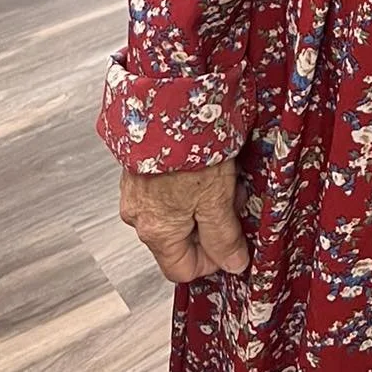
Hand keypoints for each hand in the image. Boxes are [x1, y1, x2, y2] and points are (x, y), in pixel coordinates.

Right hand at [119, 159, 248, 282]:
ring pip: (176, 211)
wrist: (168, 102)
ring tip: (224, 175)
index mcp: (156, 231)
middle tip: (234, 200)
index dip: (213, 261)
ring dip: (203, 201)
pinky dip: (189, 183)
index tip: (234, 242)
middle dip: (212, 225)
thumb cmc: (189, 148)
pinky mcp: (140, 168)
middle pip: (180, 240)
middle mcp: (139, 215)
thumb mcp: (217, 199)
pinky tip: (206, 163)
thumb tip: (233, 265)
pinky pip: (167, 188)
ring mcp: (136, 190)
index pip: (182, 269)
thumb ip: (224, 237)